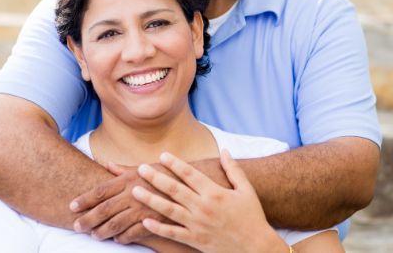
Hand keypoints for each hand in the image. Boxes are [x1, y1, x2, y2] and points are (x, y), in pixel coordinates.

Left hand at [70, 162, 167, 241]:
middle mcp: (134, 193)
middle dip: (88, 218)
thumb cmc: (168, 173)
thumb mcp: (145, 167)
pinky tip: (118, 240)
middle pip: (105, 208)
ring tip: (94, 236)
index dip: (85, 199)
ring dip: (103, 231)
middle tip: (76, 226)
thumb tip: (107, 165)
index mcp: (130, 179)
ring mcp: (144, 207)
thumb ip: (124, 169)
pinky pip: (135, 232)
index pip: (101, 190)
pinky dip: (124, 237)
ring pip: (117, 223)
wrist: (195, 181)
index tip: (72, 206)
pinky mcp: (156, 220)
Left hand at [132, 150, 287, 252]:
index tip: (162, 155)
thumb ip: (233, 169)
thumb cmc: (252, 217)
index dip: (175, 164)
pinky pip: (173, 234)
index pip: (190, 174)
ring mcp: (198, 225)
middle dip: (156, 178)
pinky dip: (158, 228)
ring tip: (135, 191)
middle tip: (141, 168)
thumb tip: (224, 150)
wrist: (256, 248)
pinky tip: (145, 221)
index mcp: (215, 193)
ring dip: (150, 199)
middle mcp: (203, 207)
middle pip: (174, 189)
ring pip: (169, 210)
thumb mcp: (246, 190)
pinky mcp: (196, 240)